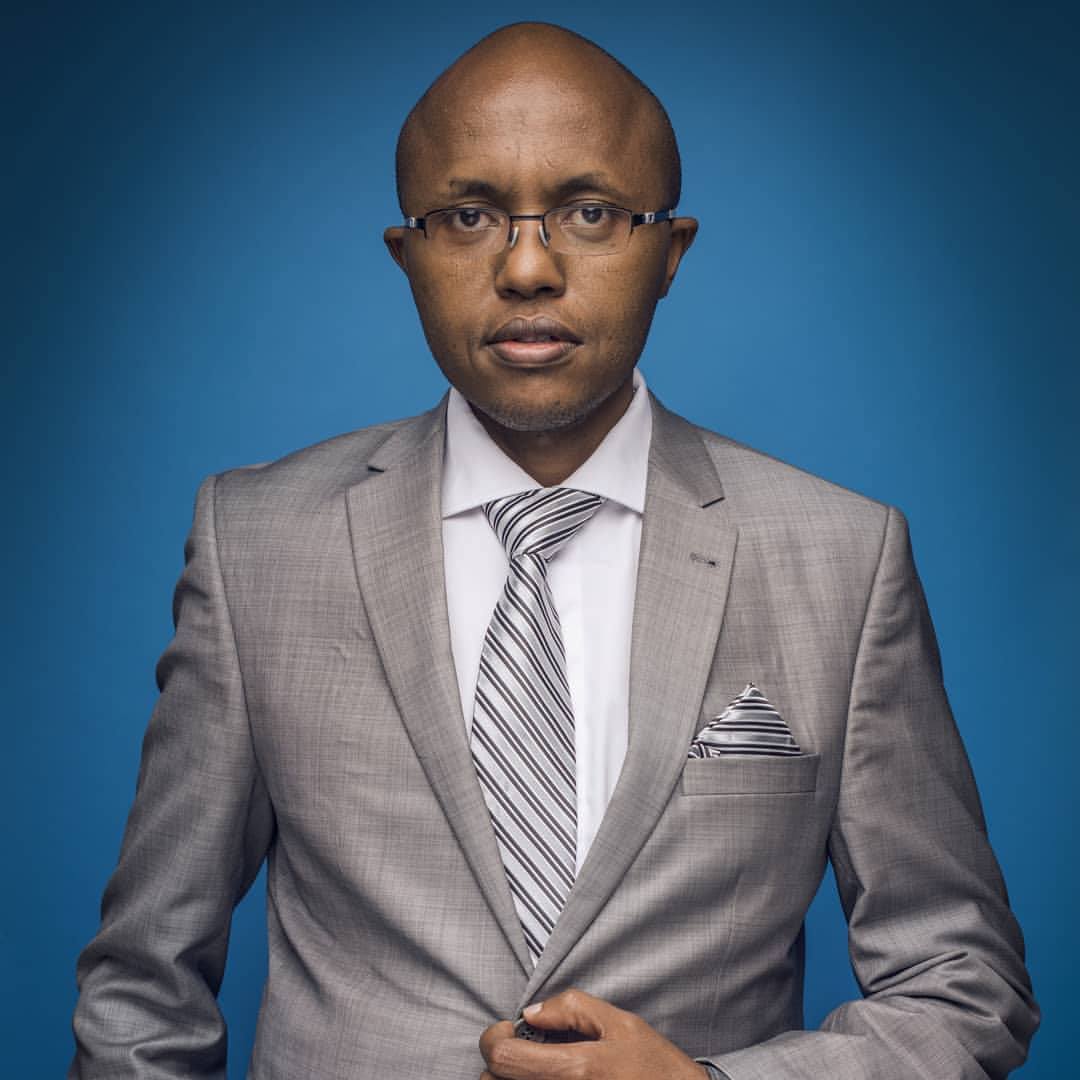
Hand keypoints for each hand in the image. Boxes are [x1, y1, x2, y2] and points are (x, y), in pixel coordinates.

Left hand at [479, 988, 708, 1079]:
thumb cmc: (656, 1069)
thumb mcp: (621, 1024)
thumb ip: (573, 1008)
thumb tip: (532, 1012)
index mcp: (576, 1070)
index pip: (503, 1059)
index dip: (495, 1038)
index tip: (508, 1029)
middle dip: (500, 1060)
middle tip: (522, 1048)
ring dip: (510, 1079)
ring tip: (536, 1066)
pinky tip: (547, 1078)